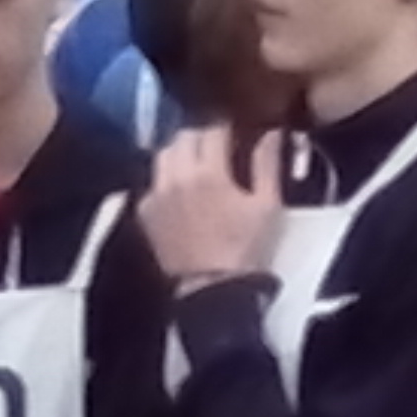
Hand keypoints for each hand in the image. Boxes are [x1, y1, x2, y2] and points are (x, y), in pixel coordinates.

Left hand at [141, 125, 286, 283]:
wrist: (214, 288)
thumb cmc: (246, 247)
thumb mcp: (267, 205)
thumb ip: (267, 164)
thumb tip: (270, 133)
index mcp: (209, 173)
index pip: (212, 130)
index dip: (226, 129)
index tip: (235, 134)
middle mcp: (176, 178)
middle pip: (183, 137)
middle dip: (201, 137)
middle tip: (217, 149)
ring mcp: (157, 196)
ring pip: (163, 156)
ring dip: (180, 154)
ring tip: (197, 166)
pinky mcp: (146, 213)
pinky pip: (152, 184)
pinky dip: (165, 181)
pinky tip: (181, 193)